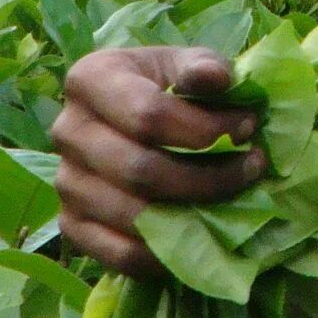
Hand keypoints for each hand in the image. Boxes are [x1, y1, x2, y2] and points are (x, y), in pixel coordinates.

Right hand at [52, 46, 267, 276]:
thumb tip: (215, 78)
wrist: (137, 114)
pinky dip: (167, 253)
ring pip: (133, 215)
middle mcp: (67, 131)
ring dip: (195, 213)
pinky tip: (202, 231)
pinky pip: (120, 254)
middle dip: (208, 175)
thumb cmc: (169, 84)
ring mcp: (65, 183)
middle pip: (140, 170)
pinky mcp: (72, 224)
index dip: (205, 128)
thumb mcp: (187, 63)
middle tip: (253, 166)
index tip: (249, 126)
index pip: (147, 115)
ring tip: (235, 195)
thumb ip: (202, 66)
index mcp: (90, 79)